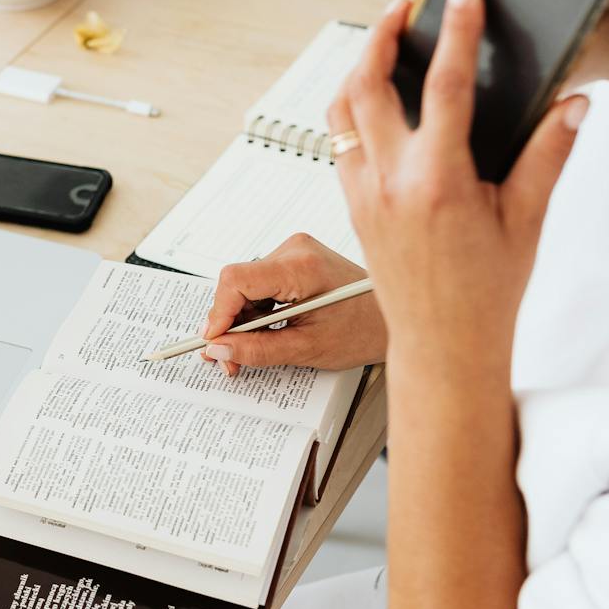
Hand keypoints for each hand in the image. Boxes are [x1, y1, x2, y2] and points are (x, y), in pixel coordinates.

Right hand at [200, 233, 385, 375]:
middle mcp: (295, 249)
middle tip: (229, 358)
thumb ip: (258, 350)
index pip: (236, 280)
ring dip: (241, 319)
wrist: (394, 318)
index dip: (218, 314)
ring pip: (244, 286)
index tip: (213, 342)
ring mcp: (294, 252)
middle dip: (229, 323)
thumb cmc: (365, 330)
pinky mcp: (295, 260)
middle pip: (237, 283)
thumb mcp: (308, 348)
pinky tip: (264, 331)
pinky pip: (258, 284)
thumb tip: (220, 349)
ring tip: (249, 349)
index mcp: (302, 265)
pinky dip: (254, 310)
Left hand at [329, 0, 585, 380]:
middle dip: (379, 35)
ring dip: (356, 69)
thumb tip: (573, 104)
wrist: (443, 345)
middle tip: (402, 8)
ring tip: (383, 44)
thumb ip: (549, 156)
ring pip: (340, 111)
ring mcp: (363, 194)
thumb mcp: (528, 219)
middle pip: (366, 84)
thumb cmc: (486, 292)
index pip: (445, 86)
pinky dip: (352, 109)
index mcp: (439, 182)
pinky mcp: (351, 205)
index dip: (455, 30)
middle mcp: (390, 183)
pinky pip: (339, 142)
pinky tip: (376, 99)